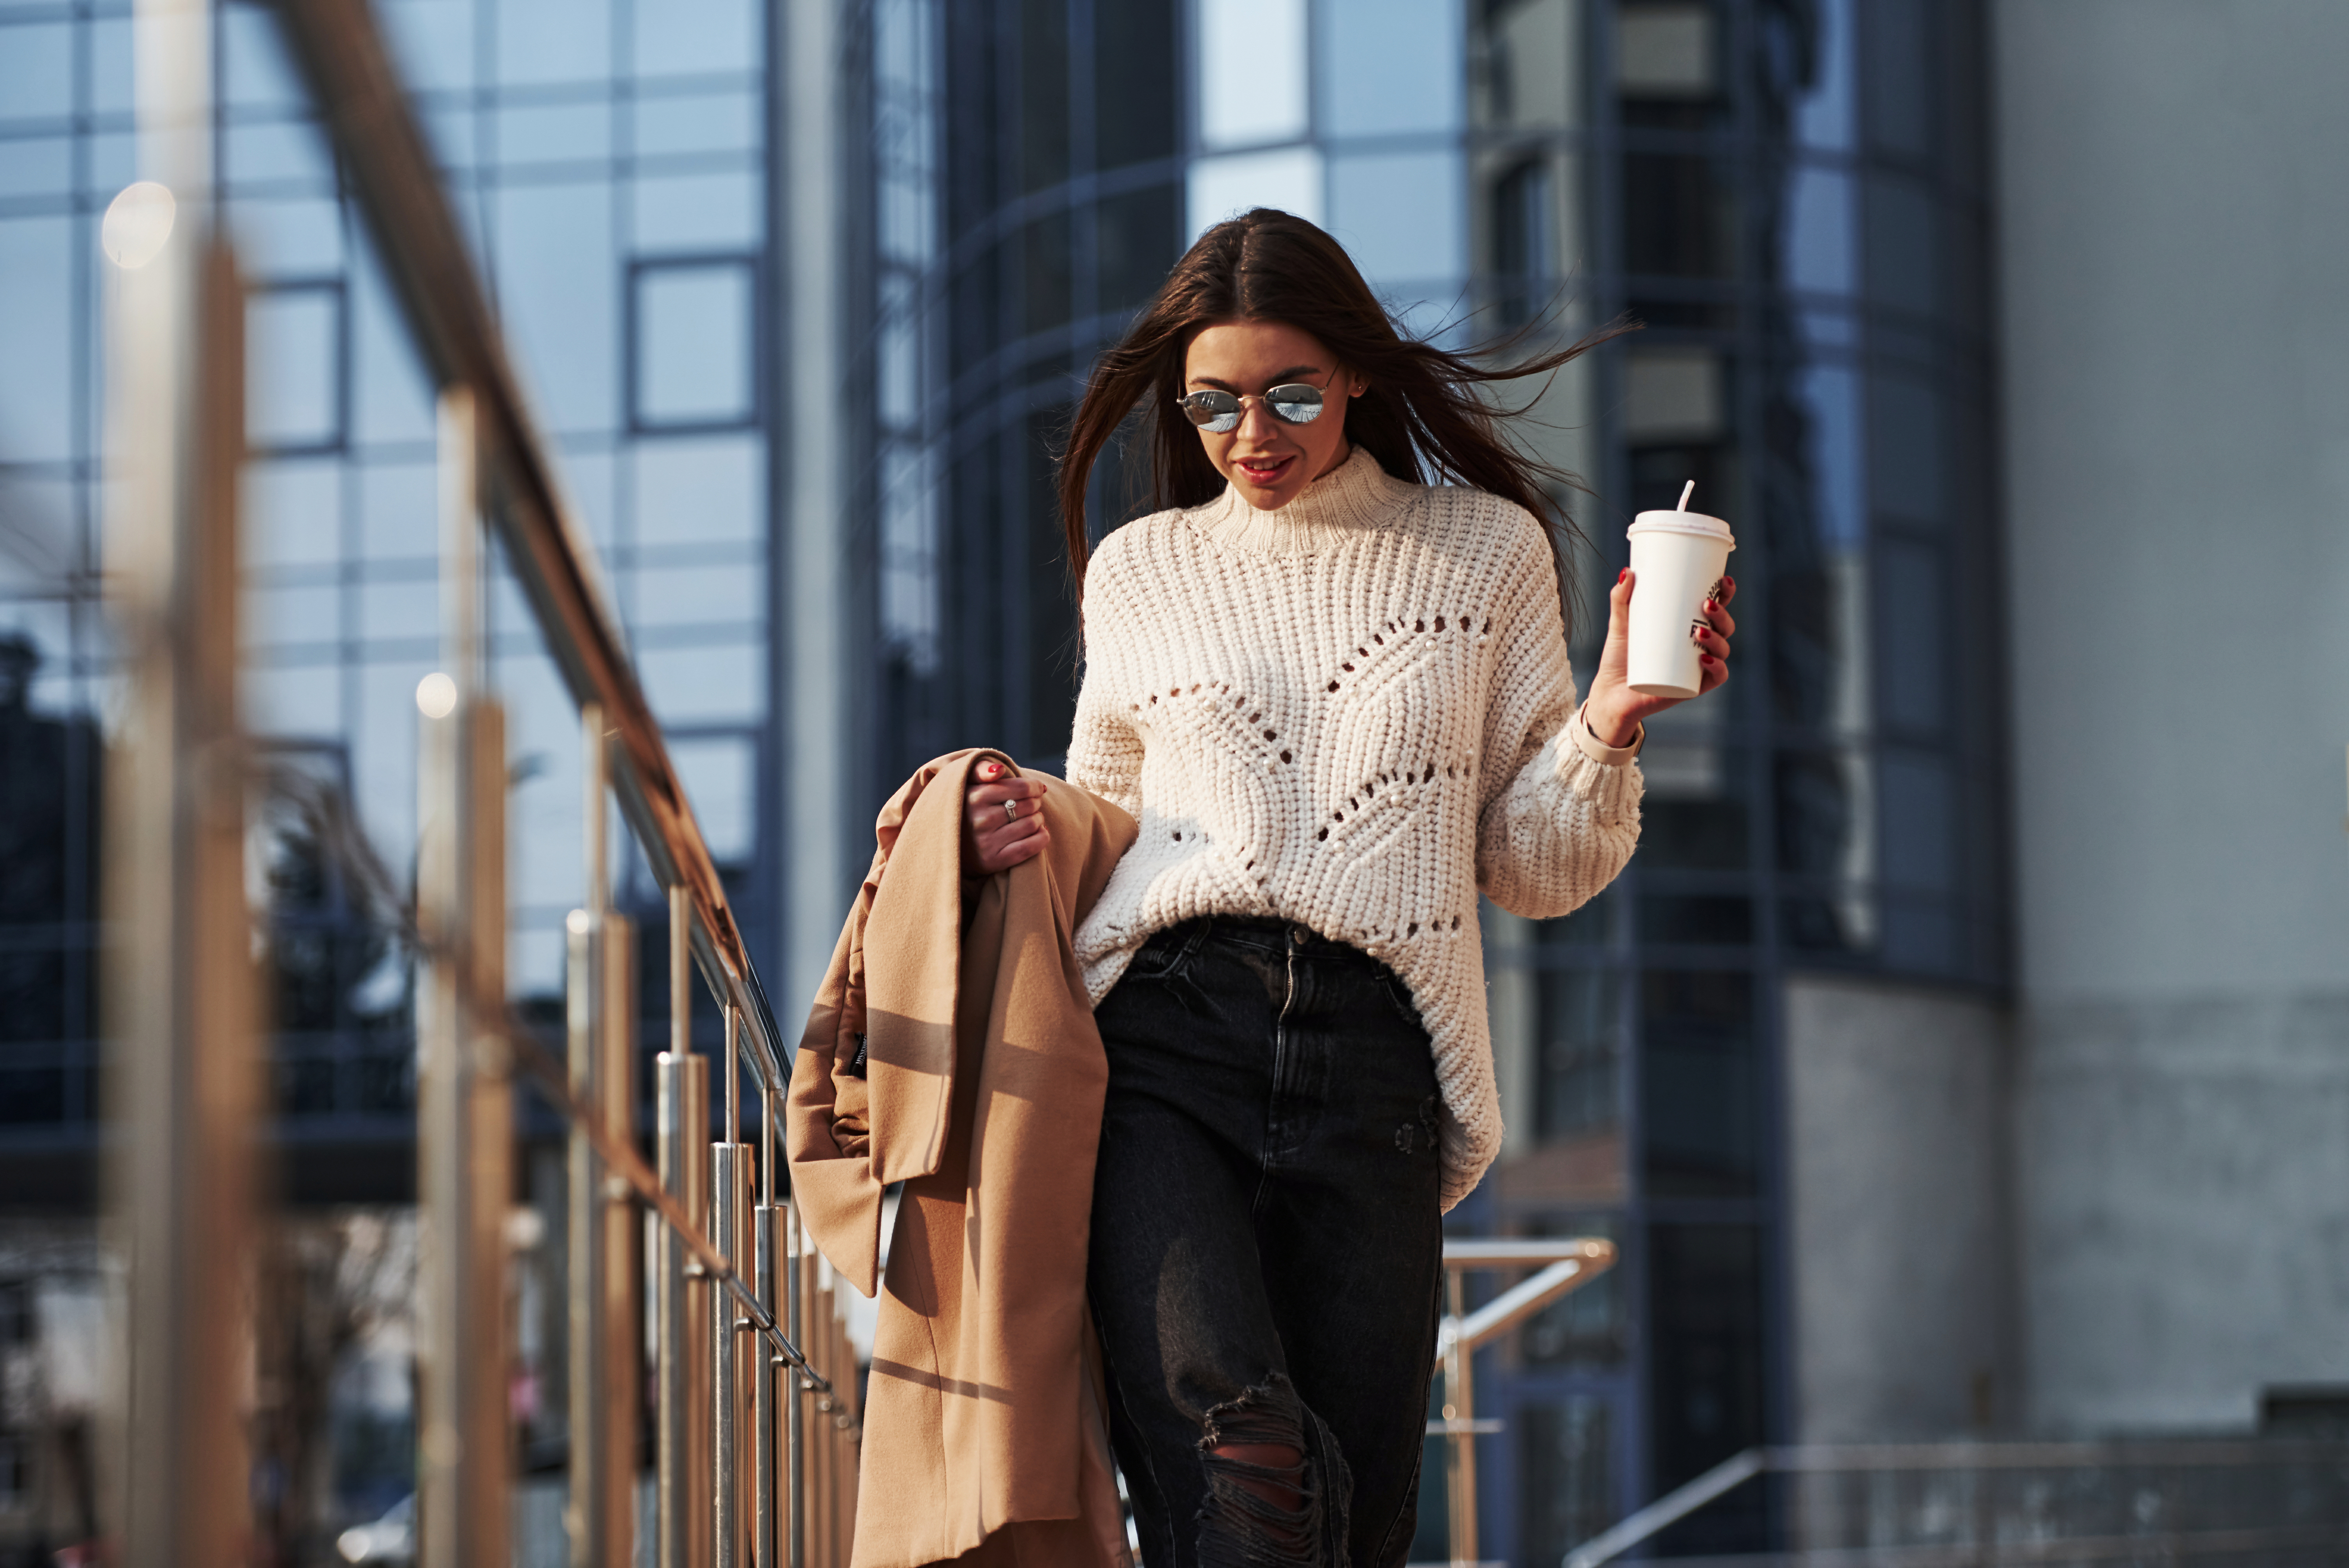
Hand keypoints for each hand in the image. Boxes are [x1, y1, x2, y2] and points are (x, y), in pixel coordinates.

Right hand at [964, 759, 1049, 873]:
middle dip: (1035, 803)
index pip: (1022, 788)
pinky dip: (1041, 838)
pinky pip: (1030, 847)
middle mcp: (980, 820)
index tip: (1035, 790)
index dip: (1035, 787)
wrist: (950, 845)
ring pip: (1032, 824)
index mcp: (974, 797)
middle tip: (1030, 805)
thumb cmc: (966, 809)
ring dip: (1038, 820)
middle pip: (1029, 805)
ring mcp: (986, 842)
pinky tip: (1038, 832)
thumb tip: (999, 770)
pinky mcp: (993, 861)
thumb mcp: (967, 784)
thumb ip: (981, 769)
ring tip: (1031, 819)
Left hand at [1582, 569, 1736, 745]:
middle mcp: (1698, 646)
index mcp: (1688, 626)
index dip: (1726, 593)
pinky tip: (1705, 660)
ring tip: (1699, 631)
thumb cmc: (1620, 657)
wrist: (1611, 693)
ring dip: (1718, 638)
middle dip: (1722, 614)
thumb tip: (1626, 572)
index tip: (1724, 579)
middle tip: (1705, 604)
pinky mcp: (1692, 687)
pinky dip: (1717, 668)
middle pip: (1725, 626)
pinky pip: (1716, 678)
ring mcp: (1697, 666)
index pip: (1715, 607)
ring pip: (1723, 649)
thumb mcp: (1620, 624)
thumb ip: (1621, 599)